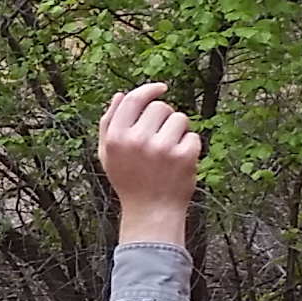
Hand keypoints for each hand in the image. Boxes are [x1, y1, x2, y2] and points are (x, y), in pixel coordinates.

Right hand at [99, 82, 201, 246]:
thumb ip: (109, 124)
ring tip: (169, 152)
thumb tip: (120, 94)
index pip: (134, 99)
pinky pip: (193, 136)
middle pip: (160, 107)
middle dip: (164, 118)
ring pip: (180, 118)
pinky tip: (178, 163)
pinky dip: (189, 147)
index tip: (161, 88)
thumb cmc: (129, 181)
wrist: (150, 212)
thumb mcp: (108, 154)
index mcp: (116, 138)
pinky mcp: (184, 155)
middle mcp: (137, 140)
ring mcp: (162, 148)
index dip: (149, 90)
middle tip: (160, 139)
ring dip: (178, 131)